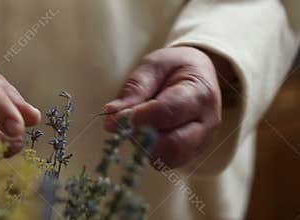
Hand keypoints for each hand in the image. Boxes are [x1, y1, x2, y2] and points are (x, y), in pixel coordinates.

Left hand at [104, 47, 222, 167]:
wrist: (199, 76)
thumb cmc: (175, 68)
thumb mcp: (154, 66)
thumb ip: (135, 88)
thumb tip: (112, 114)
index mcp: (200, 92)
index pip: (168, 112)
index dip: (138, 118)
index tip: (113, 119)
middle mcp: (207, 122)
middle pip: (173, 143)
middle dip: (140, 136)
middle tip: (120, 124)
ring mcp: (202, 141)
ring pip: (169, 158)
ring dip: (144, 146)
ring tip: (134, 126)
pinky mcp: (192, 153)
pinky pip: (168, 162)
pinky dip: (150, 153)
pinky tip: (143, 135)